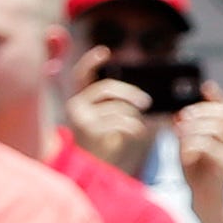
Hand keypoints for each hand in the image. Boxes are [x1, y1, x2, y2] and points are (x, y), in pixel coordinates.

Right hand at [64, 51, 149, 171]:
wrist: (89, 171)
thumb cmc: (101, 146)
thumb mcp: (108, 123)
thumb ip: (118, 108)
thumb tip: (143, 99)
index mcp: (79, 100)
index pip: (82, 74)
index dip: (92, 61)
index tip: (105, 51)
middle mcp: (75, 106)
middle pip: (106, 88)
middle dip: (129, 93)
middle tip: (147, 102)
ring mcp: (80, 118)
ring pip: (116, 107)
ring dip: (133, 116)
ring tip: (138, 126)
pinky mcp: (89, 130)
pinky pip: (119, 121)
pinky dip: (133, 126)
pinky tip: (136, 132)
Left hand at [175, 86, 222, 199]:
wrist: (203, 199)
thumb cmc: (196, 171)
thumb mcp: (188, 145)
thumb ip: (185, 130)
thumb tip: (177, 114)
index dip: (217, 96)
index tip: (205, 86)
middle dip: (200, 112)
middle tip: (182, 117)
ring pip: (215, 127)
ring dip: (193, 129)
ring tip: (179, 136)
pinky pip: (208, 145)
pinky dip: (192, 146)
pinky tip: (185, 154)